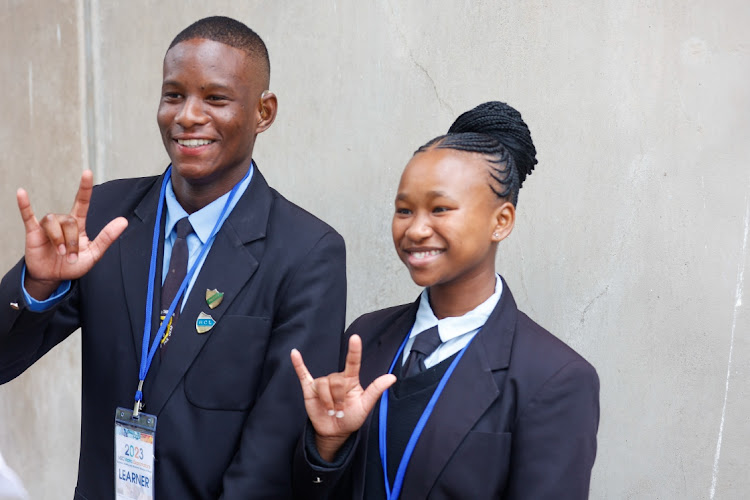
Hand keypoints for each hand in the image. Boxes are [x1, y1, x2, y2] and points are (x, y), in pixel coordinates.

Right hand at [17, 170, 127, 299]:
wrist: (53, 277)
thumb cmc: (73, 265)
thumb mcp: (94, 254)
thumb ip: (107, 237)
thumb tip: (124, 221)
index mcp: (78, 225)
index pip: (82, 202)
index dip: (84, 188)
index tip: (87, 172)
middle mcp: (63, 222)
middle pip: (69, 221)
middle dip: (71, 241)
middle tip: (71, 257)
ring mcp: (48, 226)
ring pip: (53, 221)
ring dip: (58, 239)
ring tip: (59, 253)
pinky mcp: (33, 232)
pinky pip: (28, 215)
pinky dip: (25, 205)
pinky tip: (21, 193)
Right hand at [291, 334, 395, 460]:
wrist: (335, 431)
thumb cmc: (351, 417)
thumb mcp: (365, 406)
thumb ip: (376, 390)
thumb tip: (391, 377)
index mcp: (351, 380)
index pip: (353, 362)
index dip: (354, 351)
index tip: (355, 338)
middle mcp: (336, 378)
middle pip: (336, 381)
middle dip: (338, 398)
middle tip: (339, 410)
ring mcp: (322, 382)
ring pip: (323, 385)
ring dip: (327, 401)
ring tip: (330, 410)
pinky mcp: (310, 388)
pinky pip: (303, 374)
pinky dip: (298, 364)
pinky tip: (294, 354)